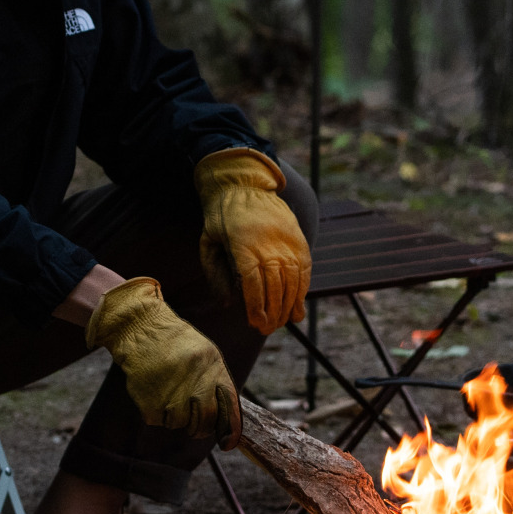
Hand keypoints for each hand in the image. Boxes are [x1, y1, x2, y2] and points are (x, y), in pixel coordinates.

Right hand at [86, 279, 240, 445]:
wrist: (141, 328)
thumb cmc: (175, 343)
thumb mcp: (204, 353)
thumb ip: (216, 381)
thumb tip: (227, 417)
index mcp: (213, 366)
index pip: (228, 407)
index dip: (229, 428)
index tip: (227, 440)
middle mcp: (194, 380)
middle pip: (204, 420)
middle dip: (200, 428)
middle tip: (194, 426)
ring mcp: (171, 392)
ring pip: (179, 423)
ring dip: (174, 416)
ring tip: (167, 393)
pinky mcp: (149, 401)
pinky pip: (157, 420)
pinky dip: (155, 412)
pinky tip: (153, 391)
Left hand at [195, 147, 310, 333]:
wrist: (244, 184)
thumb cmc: (221, 217)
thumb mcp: (208, 242)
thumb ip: (215, 273)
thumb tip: (227, 303)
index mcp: (243, 244)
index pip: (253, 282)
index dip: (256, 306)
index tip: (255, 323)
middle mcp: (269, 243)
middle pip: (275, 284)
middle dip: (273, 312)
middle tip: (267, 330)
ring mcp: (286, 240)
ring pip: (293, 279)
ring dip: (289, 305)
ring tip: (282, 322)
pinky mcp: (298, 238)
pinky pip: (304, 268)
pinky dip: (302, 289)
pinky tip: (297, 306)